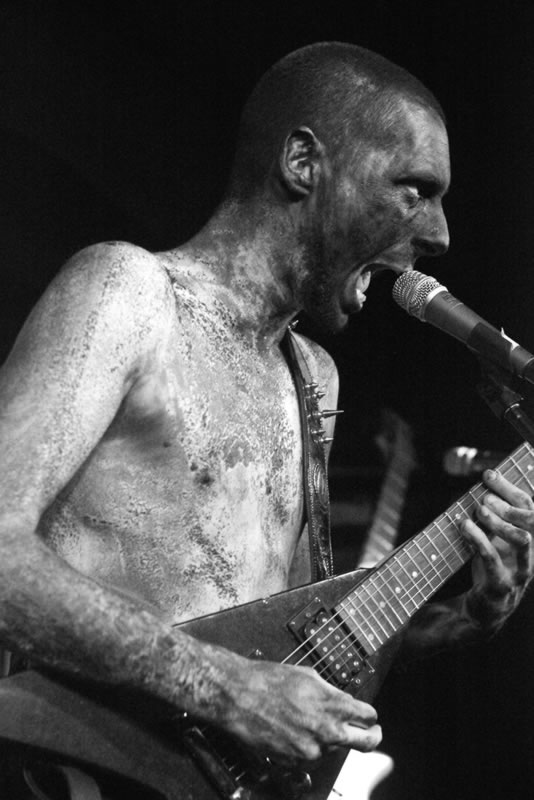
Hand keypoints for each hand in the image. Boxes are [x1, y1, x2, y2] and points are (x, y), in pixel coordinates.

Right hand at [220, 658, 380, 763]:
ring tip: (308, 720)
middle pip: (366, 742)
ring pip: (335, 748)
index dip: (370, 715)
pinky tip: (295, 729)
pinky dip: (309, 746)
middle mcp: (327, 731)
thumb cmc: (268, 681)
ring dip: (330, 737)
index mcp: (332, 706)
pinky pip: (312, 756)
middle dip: (371, 736)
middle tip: (372, 732)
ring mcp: (312, 750)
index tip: (369, 716)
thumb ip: (331, 692)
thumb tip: (344, 701)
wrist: (238, 696)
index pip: (368, 717)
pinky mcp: (295, 762)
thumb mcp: (308, 675)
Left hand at [461, 468, 532, 630]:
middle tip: (483, 497)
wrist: (481, 611)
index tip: (488, 474)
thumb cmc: (489, 569)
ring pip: (523, 540)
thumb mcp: (492, 540)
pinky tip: (464, 526)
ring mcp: (521, 571)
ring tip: (478, 510)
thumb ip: (491, 518)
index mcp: (530, 539)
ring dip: (499, 521)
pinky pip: (494, 559)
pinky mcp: (503, 585)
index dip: (509, 488)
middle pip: (531, 520)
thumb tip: (481, 488)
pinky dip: (478, 539)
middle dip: (508, 504)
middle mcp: (532, 553)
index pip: (528, 507)